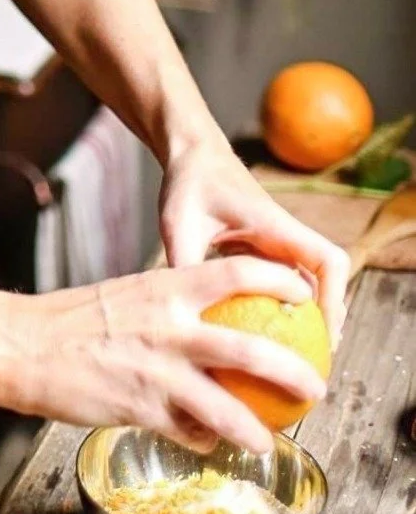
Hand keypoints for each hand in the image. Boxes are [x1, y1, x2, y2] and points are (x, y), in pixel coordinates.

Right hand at [4, 256, 325, 453]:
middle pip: (251, 349)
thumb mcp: (128, 296)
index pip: (237, 272)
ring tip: (268, 440)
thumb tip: (204, 316)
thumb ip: (169, 305)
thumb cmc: (71, 319)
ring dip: (254, 427)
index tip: (301, 294)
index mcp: (165, 288)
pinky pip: (186, 430)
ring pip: (225, 406)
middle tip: (314, 385)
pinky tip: (206, 441)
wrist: (20, 346)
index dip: (278, 281)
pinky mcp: (139, 409)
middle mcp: (168, 327)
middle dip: (292, 371)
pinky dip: (203, 437)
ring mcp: (155, 371)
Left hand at [159, 137, 349, 346]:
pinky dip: (279, 306)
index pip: (327, 260)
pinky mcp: (260, 247)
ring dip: (306, 314)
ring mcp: (274, 242)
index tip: (324, 333)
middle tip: (313, 360)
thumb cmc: (188, 183)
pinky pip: (279, 280)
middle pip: (325, 278)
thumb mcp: (180, 224)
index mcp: (276, 226)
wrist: (190, 154)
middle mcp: (284, 235)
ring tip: (293, 357)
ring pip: (304, 281)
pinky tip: (258, 337)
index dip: (335, 298)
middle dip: (327, 318)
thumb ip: (184, 265)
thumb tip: (179, 313)